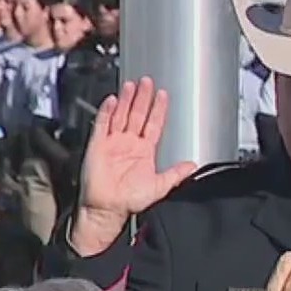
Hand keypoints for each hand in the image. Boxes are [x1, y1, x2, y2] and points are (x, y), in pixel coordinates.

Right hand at [72, 78, 197, 254]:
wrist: (107, 209)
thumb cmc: (130, 201)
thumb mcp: (159, 186)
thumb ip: (175, 174)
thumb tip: (193, 166)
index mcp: (144, 151)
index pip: (153, 124)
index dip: (158, 109)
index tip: (163, 95)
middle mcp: (129, 143)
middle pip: (137, 115)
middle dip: (142, 98)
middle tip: (147, 81)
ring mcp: (113, 142)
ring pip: (121, 115)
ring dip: (127, 100)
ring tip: (132, 85)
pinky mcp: (98, 145)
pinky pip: (102, 124)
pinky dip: (107, 112)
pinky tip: (113, 100)